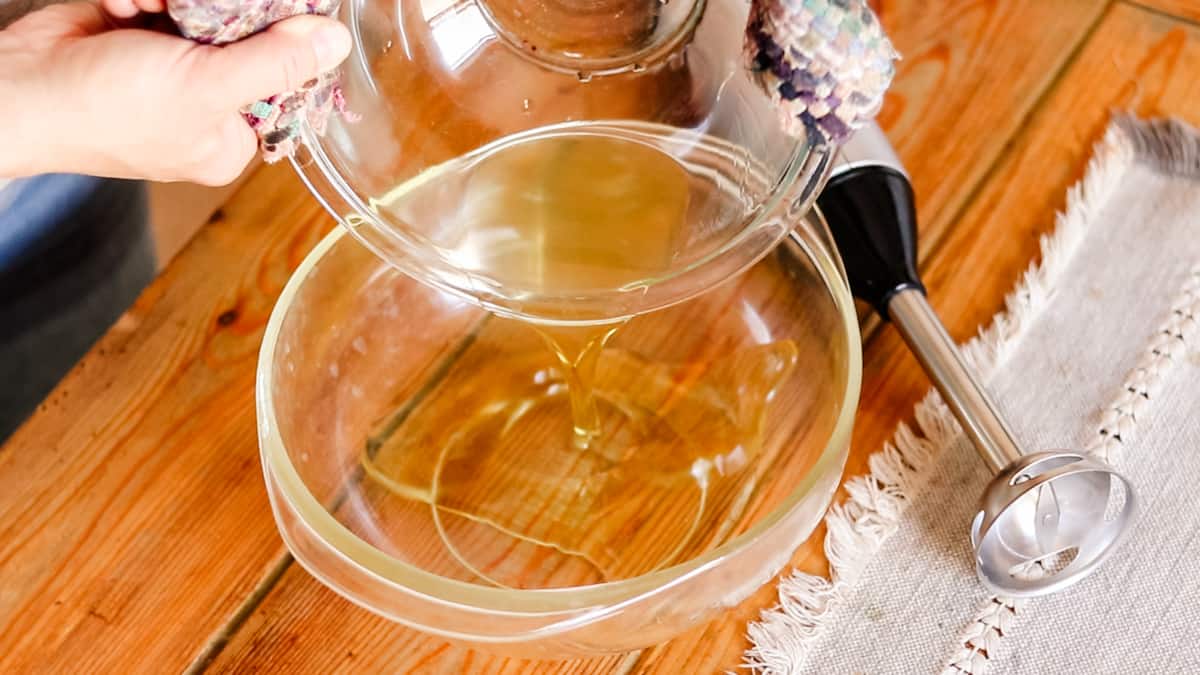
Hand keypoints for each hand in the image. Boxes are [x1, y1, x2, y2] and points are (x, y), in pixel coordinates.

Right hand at [0, 1, 350, 184]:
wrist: (14, 88)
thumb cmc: (104, 110)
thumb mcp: (204, 88)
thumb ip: (273, 64)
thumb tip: (335, 43)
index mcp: (228, 139)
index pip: (285, 86)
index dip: (287, 44)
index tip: (278, 13)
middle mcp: (205, 107)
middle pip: (248, 43)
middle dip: (221, 15)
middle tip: (189, 11)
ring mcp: (170, 70)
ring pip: (205, 15)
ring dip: (175, 0)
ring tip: (146, 7)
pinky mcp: (137, 37)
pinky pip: (162, 2)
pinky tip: (120, 6)